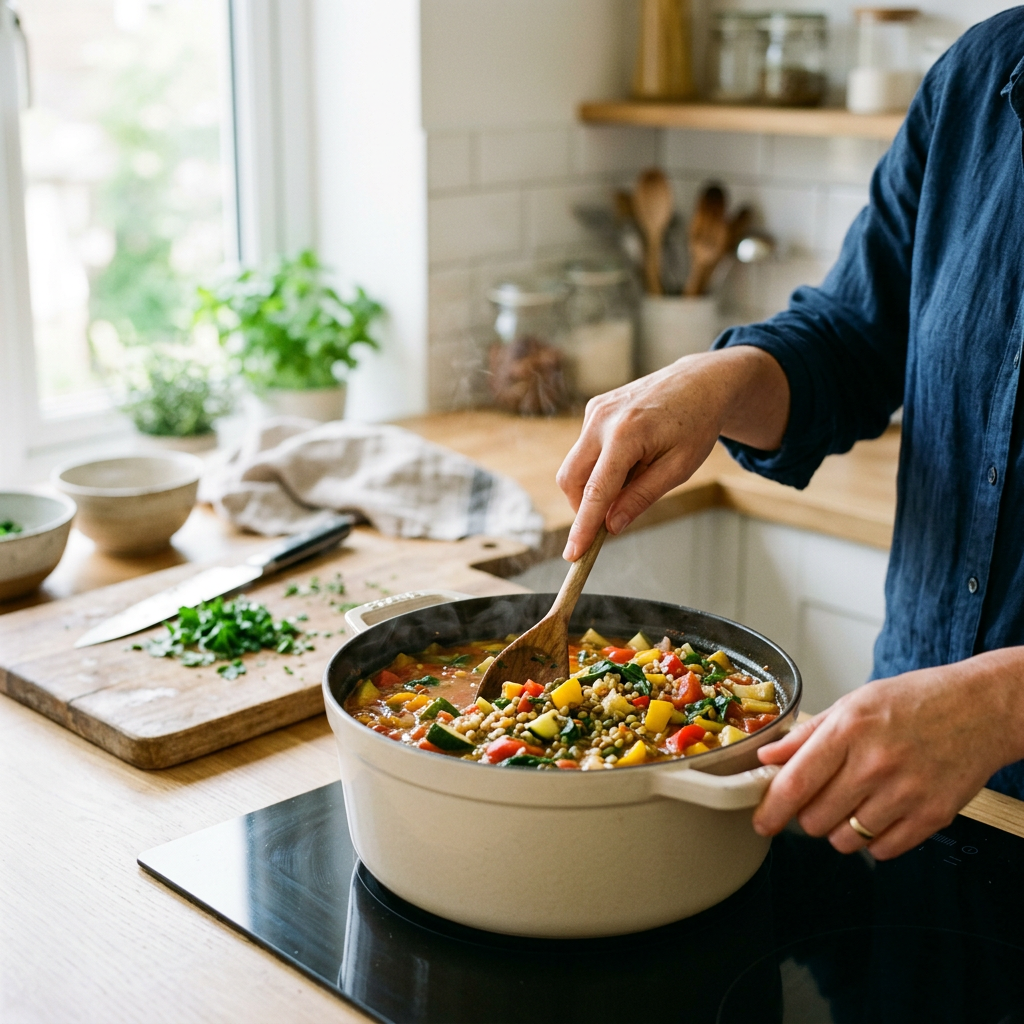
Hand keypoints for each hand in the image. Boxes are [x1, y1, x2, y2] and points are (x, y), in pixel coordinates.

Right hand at [556, 346, 788, 559]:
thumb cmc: (697, 424)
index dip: (583, 527)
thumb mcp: (678, 468)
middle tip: (611, 519)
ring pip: (575, 465)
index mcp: (627, 434)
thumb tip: (612, 526)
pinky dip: (599, 465)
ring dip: (594, 485)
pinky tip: (631, 458)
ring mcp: (594, 410)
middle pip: (571, 479)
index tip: (573, 554)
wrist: (702, 381)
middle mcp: (602, 419)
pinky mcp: (594, 407)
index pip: (596, 492)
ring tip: (635, 476)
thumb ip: (642, 497)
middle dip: (583, 507)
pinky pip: (585, 449)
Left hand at [753, 648, 1023, 858]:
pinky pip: (883, 850)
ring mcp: (906, 793)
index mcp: (848, 731)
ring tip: (852, 803)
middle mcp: (875, 764)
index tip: (761, 822)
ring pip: (846, 839)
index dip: (771, 810)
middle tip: (817, 800)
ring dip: (839, 829)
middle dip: (806, 816)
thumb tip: (768, 756)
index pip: (796, 784)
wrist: (979, 708)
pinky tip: (878, 813)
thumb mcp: (853, 703)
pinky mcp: (933, 816)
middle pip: (815, 819)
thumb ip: (807, 734)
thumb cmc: (914, 701)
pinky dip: (873, 839)